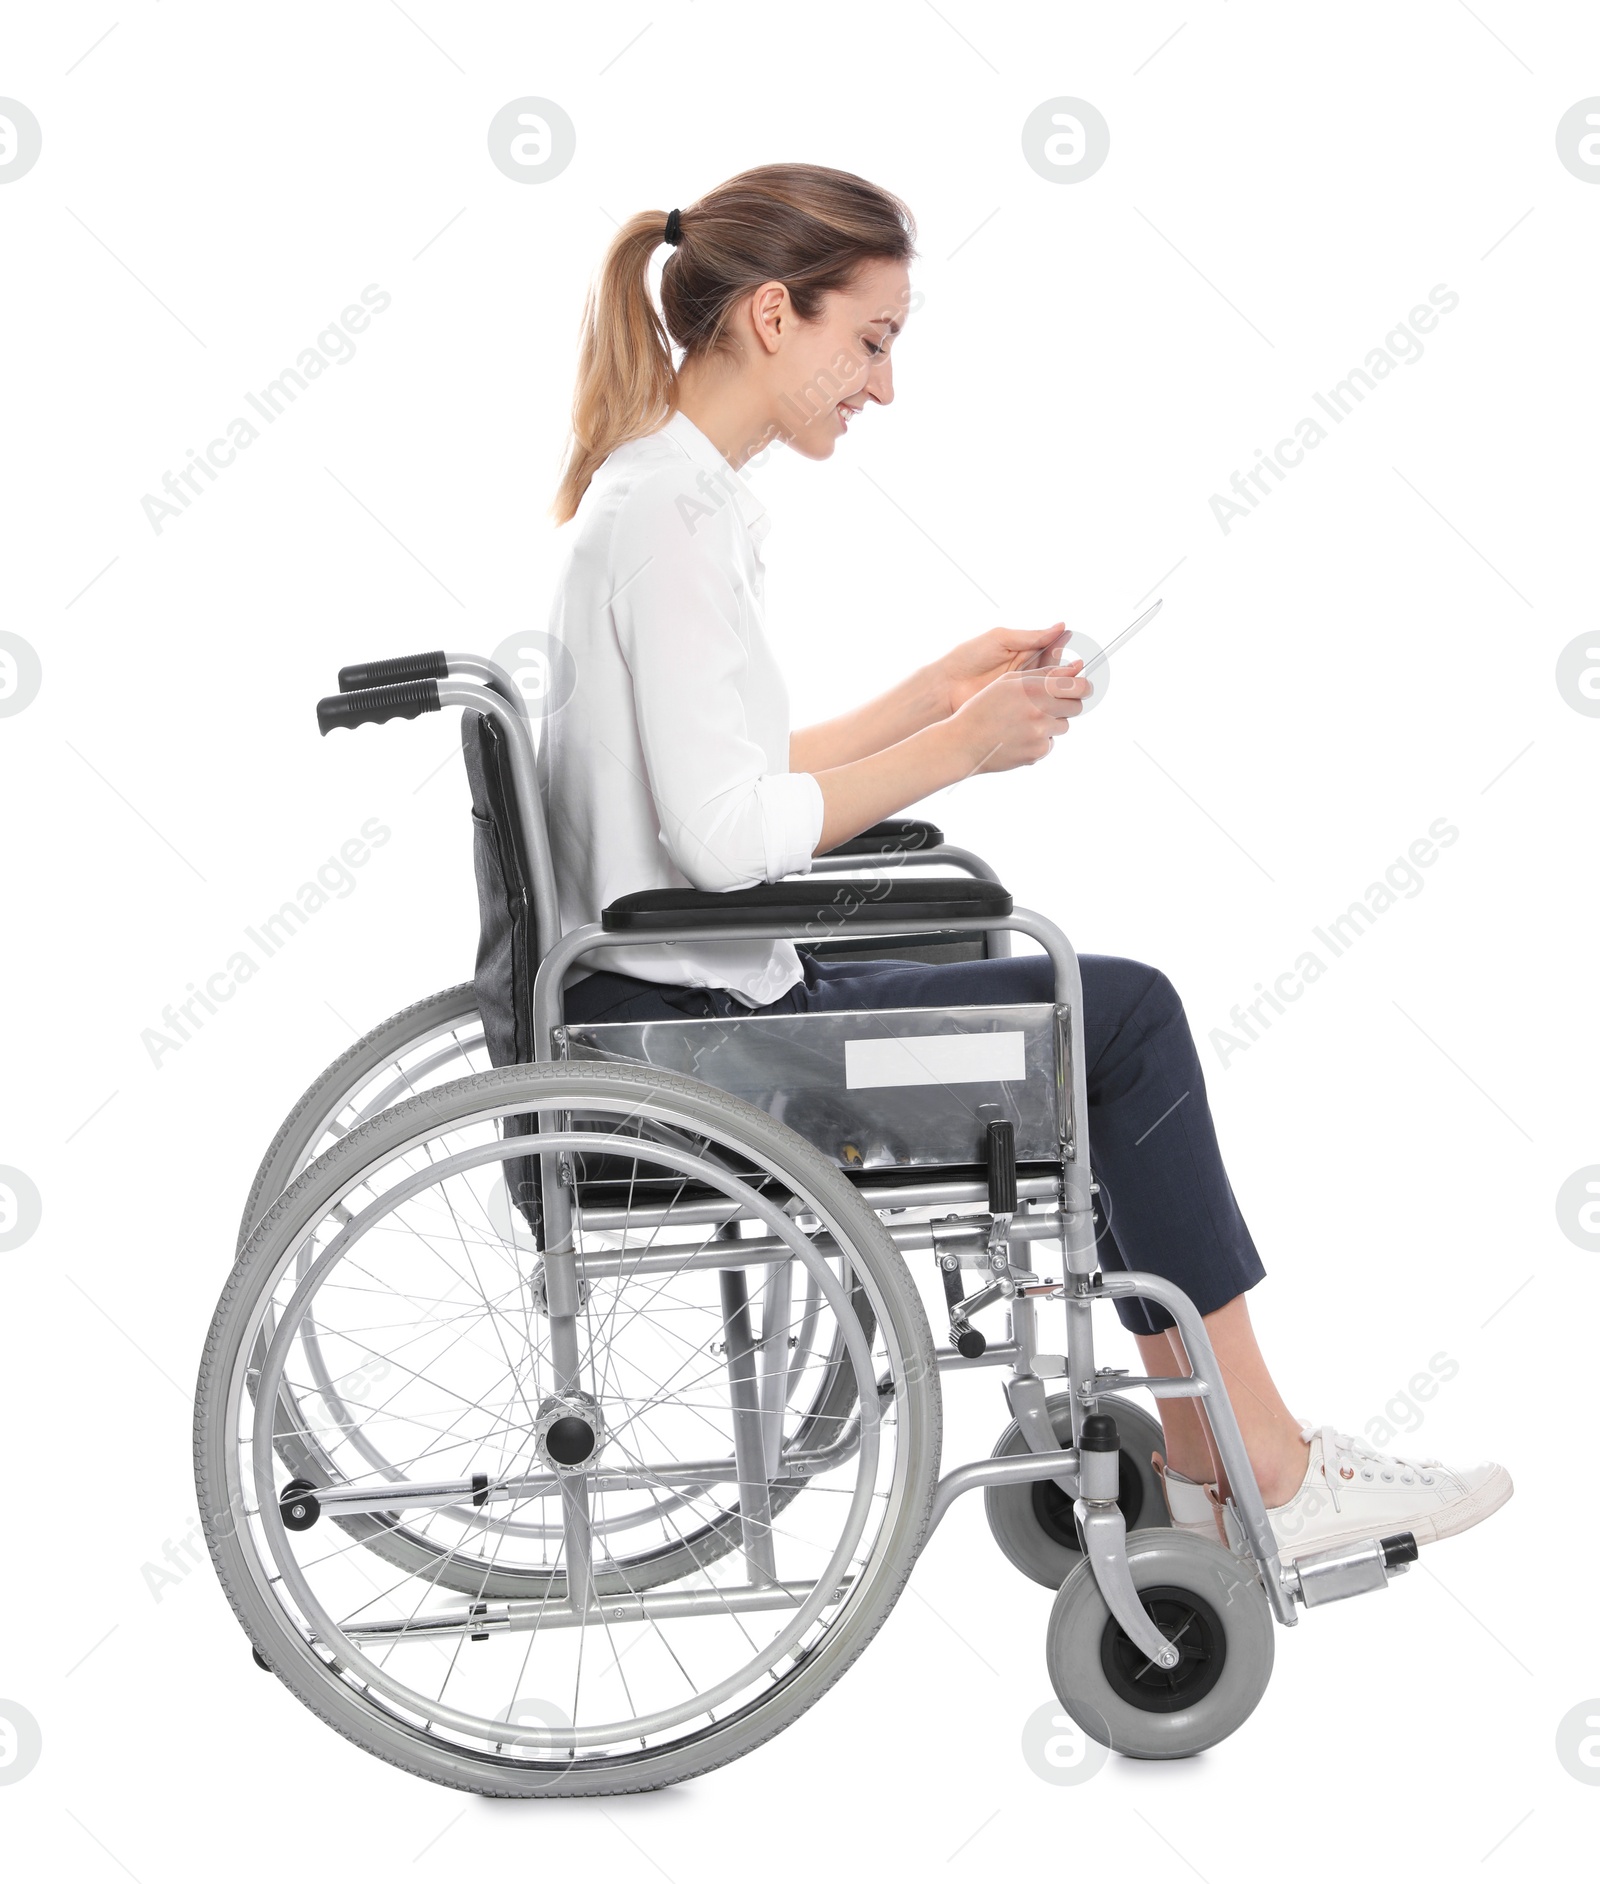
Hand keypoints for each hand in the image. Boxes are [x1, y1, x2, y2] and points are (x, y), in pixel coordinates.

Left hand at [937, 623, 1070, 714]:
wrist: (945, 688)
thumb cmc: (968, 658)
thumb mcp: (999, 640)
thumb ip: (1030, 636)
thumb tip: (1061, 627)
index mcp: (1023, 652)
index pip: (1052, 651)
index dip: (1064, 651)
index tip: (1076, 653)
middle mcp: (1026, 673)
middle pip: (1055, 673)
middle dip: (1066, 673)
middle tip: (1075, 673)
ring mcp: (1022, 693)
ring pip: (1050, 692)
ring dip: (1060, 691)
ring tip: (1066, 689)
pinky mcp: (1017, 710)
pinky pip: (1038, 709)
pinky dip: (1048, 707)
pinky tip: (1054, 705)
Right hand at [945, 661, 1091, 774]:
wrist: (963, 743)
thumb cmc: (983, 708)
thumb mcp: (1008, 683)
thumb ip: (1043, 674)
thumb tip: (1075, 669)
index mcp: (1034, 688)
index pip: (1078, 686)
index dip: (1083, 687)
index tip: (1081, 688)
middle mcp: (1040, 710)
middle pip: (1075, 707)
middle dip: (1067, 705)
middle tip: (1048, 706)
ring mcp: (1040, 733)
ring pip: (1062, 726)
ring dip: (1051, 724)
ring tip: (1024, 723)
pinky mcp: (1037, 752)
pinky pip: (1049, 744)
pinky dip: (1039, 741)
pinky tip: (1018, 738)